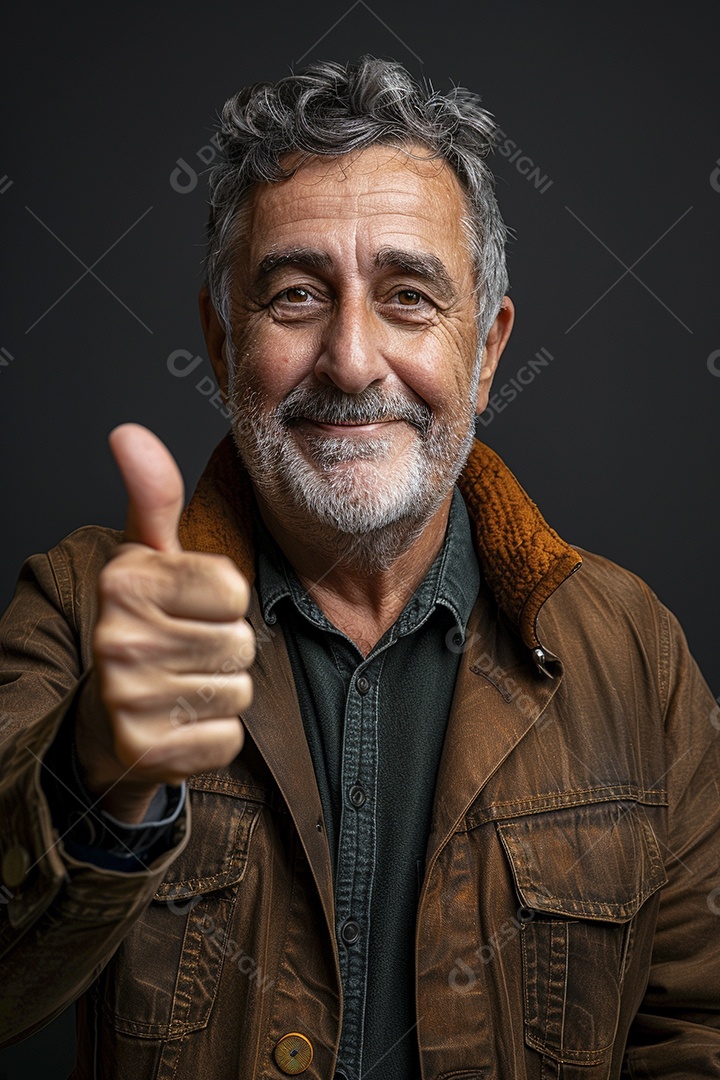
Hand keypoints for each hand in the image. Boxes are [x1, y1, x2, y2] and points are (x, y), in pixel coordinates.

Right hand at [75, 424, 251, 821]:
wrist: (103, 717)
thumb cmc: (140, 625)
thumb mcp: (145, 557)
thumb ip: (152, 496)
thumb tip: (128, 432)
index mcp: (125, 582)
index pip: (233, 588)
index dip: (223, 599)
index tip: (189, 606)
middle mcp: (118, 638)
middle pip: (240, 642)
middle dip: (224, 648)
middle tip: (185, 651)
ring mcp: (128, 699)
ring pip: (238, 690)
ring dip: (221, 690)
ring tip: (181, 683)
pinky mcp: (146, 752)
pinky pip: (227, 737)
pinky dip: (213, 734)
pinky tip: (179, 722)